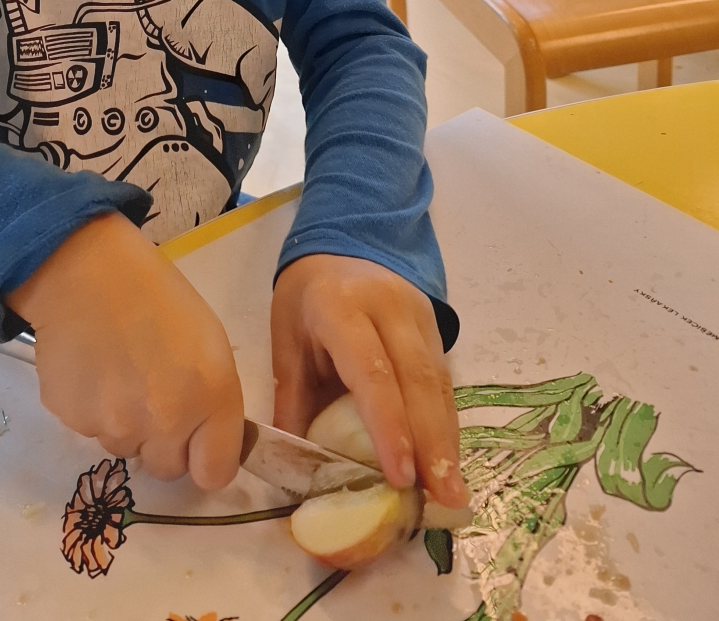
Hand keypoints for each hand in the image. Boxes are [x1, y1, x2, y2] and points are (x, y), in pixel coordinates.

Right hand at [6, 211, 243, 489]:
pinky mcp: (72, 420)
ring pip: (125, 447)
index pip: (214, 475)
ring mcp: (114, 426)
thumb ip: (213, 400)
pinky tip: (91, 365)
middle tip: (151, 391)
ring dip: (126, 422)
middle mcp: (164, 422)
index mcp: (210, 397)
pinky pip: (90, 429)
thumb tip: (203, 441)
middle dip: (163, 440)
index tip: (197, 439)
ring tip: (118, 369)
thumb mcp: (208, 341)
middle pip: (166, 467)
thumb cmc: (155, 294)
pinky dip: (92, 407)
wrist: (85, 270)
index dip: (205, 457)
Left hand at [271, 254, 468, 507]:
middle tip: (442, 498)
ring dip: (447, 440)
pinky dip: (446, 422)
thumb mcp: (287, 338)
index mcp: (341, 308)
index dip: (389, 427)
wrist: (342, 240)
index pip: (373, 373)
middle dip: (432, 444)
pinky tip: (448, 460)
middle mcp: (389, 310)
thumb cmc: (306, 297)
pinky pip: (444, 380)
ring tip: (452, 493)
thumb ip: (293, 398)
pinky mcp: (436, 327)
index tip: (400, 476)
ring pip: (439, 383)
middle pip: (418, 381)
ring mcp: (419, 316)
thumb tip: (297, 467)